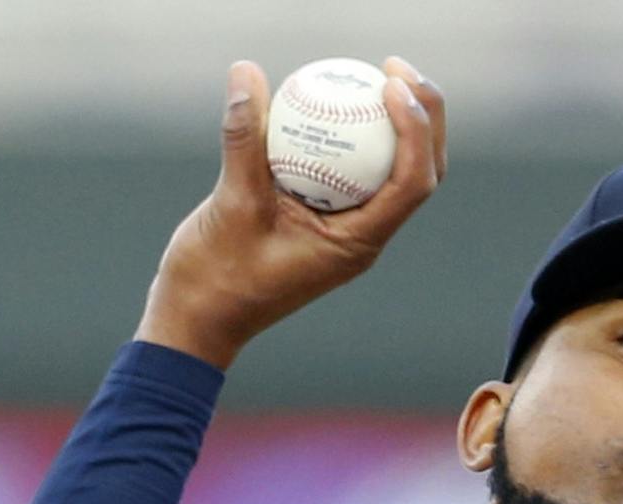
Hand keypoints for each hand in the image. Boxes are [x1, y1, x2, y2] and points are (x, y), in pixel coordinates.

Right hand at [136, 55, 447, 369]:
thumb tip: (247, 74)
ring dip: (394, 122)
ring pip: (390, 170)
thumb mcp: (230, 204)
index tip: (390, 84)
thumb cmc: (218, 278)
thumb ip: (244, 140)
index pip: (413, 183)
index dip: (416, 128)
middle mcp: (362, 236)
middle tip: (394, 68)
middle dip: (422, 116)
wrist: (200, 316)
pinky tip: (327, 98)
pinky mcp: (322, 217)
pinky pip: (348, 169)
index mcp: (357, 244)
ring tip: (376, 74)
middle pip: (417, 172)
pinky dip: (349, 133)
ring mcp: (345, 228)